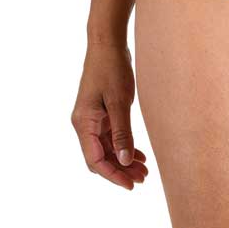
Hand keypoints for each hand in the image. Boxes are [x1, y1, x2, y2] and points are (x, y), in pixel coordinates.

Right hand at [71, 40, 148, 189]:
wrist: (107, 42)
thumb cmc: (112, 68)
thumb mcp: (120, 102)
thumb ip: (122, 131)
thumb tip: (123, 161)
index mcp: (84, 123)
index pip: (95, 160)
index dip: (113, 175)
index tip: (131, 185)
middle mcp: (84, 124)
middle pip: (100, 157)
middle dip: (120, 170)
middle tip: (143, 178)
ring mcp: (92, 118)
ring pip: (106, 148)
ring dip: (123, 159)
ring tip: (145, 169)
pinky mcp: (100, 112)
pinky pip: (110, 136)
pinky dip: (123, 145)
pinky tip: (138, 153)